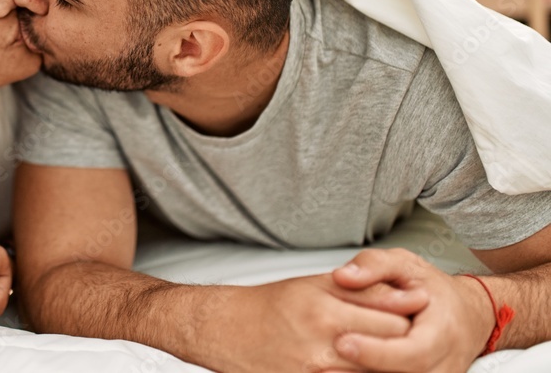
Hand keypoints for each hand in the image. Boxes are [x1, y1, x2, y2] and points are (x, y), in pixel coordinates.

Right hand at [201, 273, 428, 372]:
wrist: (226, 329)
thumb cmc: (269, 306)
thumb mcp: (312, 286)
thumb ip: (357, 290)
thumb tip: (402, 294)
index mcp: (325, 310)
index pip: (390, 319)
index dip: (410, 315)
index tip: (423, 309)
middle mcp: (322, 343)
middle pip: (387, 350)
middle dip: (406, 343)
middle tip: (417, 335)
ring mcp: (315, 371)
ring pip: (372, 371)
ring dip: (388, 364)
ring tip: (395, 354)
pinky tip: (363, 365)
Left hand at [327, 248, 494, 372]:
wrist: (469, 315)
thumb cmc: (435, 291)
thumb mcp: (406, 264)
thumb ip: (373, 265)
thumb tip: (344, 276)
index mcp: (443, 331)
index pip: (413, 352)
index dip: (377, 352)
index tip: (343, 342)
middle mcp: (444, 362)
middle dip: (364, 368)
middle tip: (328, 359)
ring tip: (328, 371)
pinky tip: (342, 372)